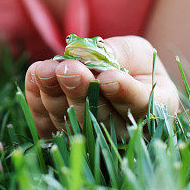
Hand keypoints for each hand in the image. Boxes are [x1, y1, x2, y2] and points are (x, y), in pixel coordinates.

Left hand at [24, 36, 180, 139]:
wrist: (116, 78)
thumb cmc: (134, 64)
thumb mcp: (137, 52)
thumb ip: (120, 53)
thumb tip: (92, 55)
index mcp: (153, 110)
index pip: (141, 105)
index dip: (124, 93)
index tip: (109, 78)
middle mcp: (123, 131)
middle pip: (100, 116)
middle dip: (81, 91)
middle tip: (69, 69)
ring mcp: (90, 138)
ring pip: (71, 120)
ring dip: (55, 93)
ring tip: (46, 69)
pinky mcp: (61, 134)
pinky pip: (47, 122)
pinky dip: (38, 99)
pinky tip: (35, 75)